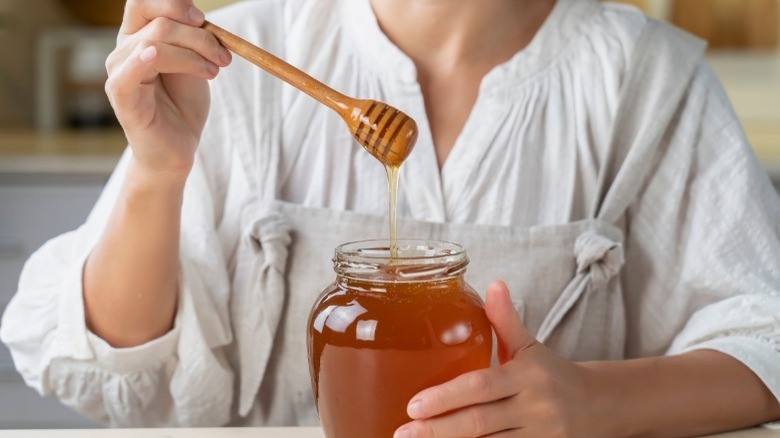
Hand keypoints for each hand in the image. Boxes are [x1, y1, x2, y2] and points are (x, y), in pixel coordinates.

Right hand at [105, 0, 231, 178]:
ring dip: (194, 53)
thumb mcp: (194, 65)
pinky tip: (158, 58)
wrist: (177, 149)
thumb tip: (200, 15)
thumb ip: (193, 39)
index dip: (174, 3)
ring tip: (215, 72)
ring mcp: (119, 71)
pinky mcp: (121, 95)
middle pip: (158, 20)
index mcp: (139, 36)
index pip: (144, 2)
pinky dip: (148, 58)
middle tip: (223, 56)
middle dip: (197, 34)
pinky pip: (130, 70)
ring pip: (155, 42)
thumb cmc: (183, 106)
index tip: (203, 19)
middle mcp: (124, 49)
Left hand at [395, 281, 600, 437]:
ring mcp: (540, 436)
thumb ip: (505, 319)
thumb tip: (493, 284)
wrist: (597, 406)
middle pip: (479, 422)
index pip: (482, 387)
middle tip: (403, 433)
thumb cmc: (550, 373)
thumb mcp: (530, 345)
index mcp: (527, 375)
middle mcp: (535, 408)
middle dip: (438, 430)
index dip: (446, 397)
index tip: (413, 405)